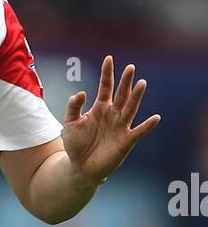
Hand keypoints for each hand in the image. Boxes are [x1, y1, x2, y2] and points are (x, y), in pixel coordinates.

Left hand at [62, 56, 160, 184]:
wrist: (80, 167)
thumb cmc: (75, 144)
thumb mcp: (70, 123)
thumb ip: (73, 106)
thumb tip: (81, 92)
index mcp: (100, 107)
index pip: (105, 86)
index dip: (107, 73)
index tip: (109, 58)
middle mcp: (113, 114)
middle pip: (121, 94)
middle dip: (125, 81)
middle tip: (130, 67)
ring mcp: (121, 127)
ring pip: (130, 108)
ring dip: (136, 97)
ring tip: (142, 83)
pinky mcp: (126, 141)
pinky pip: (139, 132)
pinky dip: (147, 126)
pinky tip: (155, 118)